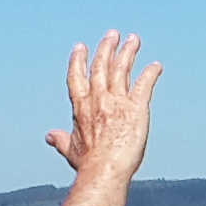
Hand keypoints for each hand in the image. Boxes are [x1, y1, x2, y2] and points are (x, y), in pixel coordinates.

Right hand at [44, 31, 161, 188]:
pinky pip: (144, 85)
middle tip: (112, 34)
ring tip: (133, 39)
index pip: (77, 77)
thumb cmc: (89, 165)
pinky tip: (156, 65)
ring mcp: (117, 102)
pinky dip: (150, 73)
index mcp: (81, 107)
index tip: (80, 47)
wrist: (104, 171)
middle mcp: (98, 99)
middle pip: (101, 67)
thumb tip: (49, 136)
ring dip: (127, 52)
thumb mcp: (71, 150)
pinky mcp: (137, 108)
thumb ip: (61, 140)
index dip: (78, 61)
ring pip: (122, 70)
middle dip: (106, 48)